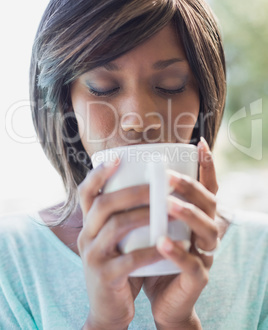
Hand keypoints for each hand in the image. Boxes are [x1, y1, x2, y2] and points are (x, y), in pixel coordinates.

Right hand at [77, 160, 161, 329]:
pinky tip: (170, 244)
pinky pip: (129, 260)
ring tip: (169, 209)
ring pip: (116, 227)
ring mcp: (93, 257)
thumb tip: (148, 184)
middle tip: (158, 185)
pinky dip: (151, 250)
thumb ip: (123, 216)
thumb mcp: (114, 238)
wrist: (108, 309)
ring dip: (145, 215)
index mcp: (88, 223)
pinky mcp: (105, 277)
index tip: (117, 157)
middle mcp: (86, 236)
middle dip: (133, 191)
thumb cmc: (119, 264)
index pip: (85, 192)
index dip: (98, 173)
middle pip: (103, 204)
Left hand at [143, 138, 217, 328]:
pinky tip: (161, 242)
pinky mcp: (197, 278)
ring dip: (188, 215)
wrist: (158, 296)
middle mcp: (206, 231)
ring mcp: (205, 255)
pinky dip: (177, 252)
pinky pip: (192, 265)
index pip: (208, 188)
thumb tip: (121, 170)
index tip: (199, 143)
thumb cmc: (152, 254)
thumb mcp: (149, 225)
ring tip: (168, 204)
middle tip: (168, 176)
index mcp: (196, 216)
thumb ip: (143, 203)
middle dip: (191, 188)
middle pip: (210, 204)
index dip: (207, 166)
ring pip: (208, 231)